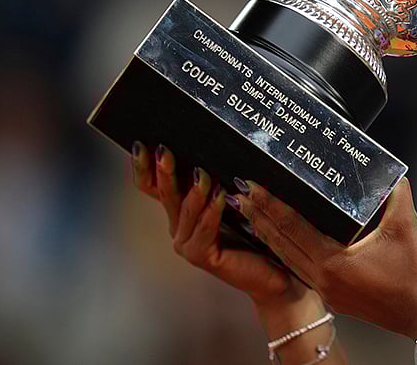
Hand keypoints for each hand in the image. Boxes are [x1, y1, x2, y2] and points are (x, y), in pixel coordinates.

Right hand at [130, 141, 306, 307]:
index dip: (144, 167)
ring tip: (203, 173)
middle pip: (164, 194)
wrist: (275, 272)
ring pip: (185, 210)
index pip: (154, 187)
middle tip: (164, 150)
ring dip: (194, 190)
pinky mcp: (202, 256)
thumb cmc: (257, 233)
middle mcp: (180, 227)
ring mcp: (188, 244)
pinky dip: (212, 211)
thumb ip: (219, 179)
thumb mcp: (235, 199)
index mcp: (183, 211)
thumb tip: (215, 144)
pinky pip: (205, 228)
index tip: (141, 144)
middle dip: (164, 171)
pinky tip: (221, 195)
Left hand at [229, 177, 416, 338]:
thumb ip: (395, 197)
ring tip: (253, 214)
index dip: (272, 205)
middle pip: (282, 244)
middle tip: (242, 193)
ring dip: (270, 235)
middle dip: (261, 217)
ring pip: (289, 259)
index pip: (293, 227)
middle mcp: (324, 279)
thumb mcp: (407, 229)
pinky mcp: (337, 297)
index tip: (254, 186)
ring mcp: (329, 291)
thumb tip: (391, 176)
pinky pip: (302, 269)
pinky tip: (285, 242)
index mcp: (334, 263)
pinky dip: (288, 251)